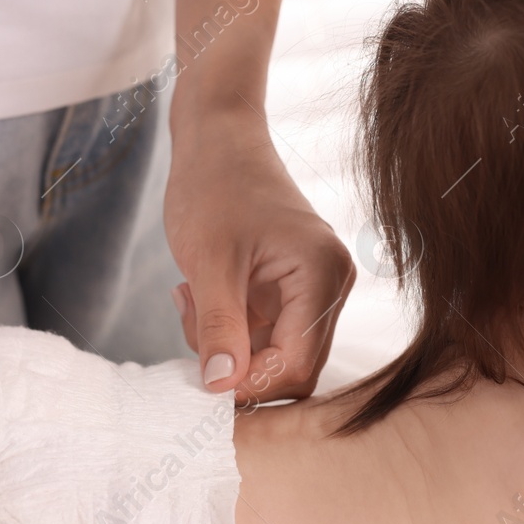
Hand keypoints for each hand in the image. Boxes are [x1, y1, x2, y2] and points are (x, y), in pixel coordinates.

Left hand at [164, 109, 354, 401]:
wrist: (218, 136)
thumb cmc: (214, 184)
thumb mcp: (208, 263)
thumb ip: (218, 328)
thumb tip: (222, 388)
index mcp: (322, 275)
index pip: (296, 364)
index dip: (250, 383)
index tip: (202, 373)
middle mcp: (331, 285)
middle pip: (292, 367)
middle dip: (238, 364)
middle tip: (194, 326)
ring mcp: (315, 288)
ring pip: (275, 355)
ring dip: (228, 346)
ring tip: (191, 299)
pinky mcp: (292, 289)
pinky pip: (263, 334)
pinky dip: (228, 329)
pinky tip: (199, 294)